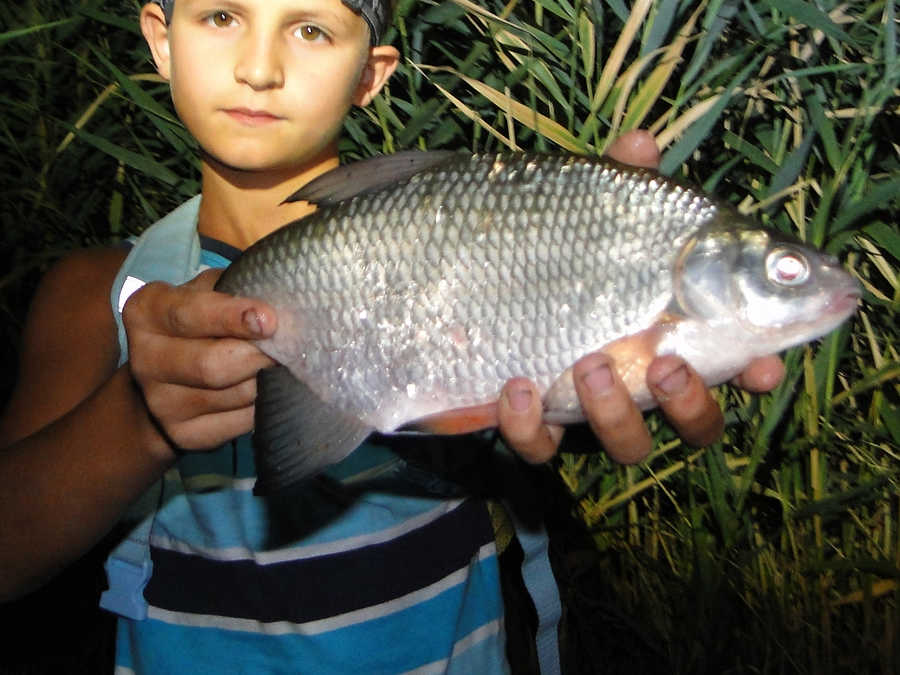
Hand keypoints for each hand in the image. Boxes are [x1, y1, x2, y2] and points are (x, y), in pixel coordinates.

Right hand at [122, 269, 276, 455]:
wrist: (168, 381)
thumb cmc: (200, 323)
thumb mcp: (208, 291)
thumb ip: (236, 288)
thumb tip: (282, 298)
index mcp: (147, 312)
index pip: (189, 315)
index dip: (232, 317)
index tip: (270, 321)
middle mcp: (146, 359)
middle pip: (212, 365)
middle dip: (258, 357)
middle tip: (289, 347)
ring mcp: (162, 404)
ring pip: (235, 396)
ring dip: (268, 381)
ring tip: (281, 365)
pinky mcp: (185, 436)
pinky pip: (243, 422)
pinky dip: (266, 405)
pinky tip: (270, 390)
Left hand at [497, 131, 784, 464]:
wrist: (469, 288)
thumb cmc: (549, 249)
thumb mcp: (583, 215)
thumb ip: (616, 188)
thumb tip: (640, 143)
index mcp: (668, 332)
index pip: (733, 363)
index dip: (755, 372)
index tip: (760, 368)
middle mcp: (637, 378)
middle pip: (697, 421)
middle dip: (689, 401)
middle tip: (665, 362)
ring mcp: (587, 407)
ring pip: (628, 444)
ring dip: (615, 413)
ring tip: (588, 367)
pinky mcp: (533, 422)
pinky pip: (539, 448)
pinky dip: (529, 426)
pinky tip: (514, 386)